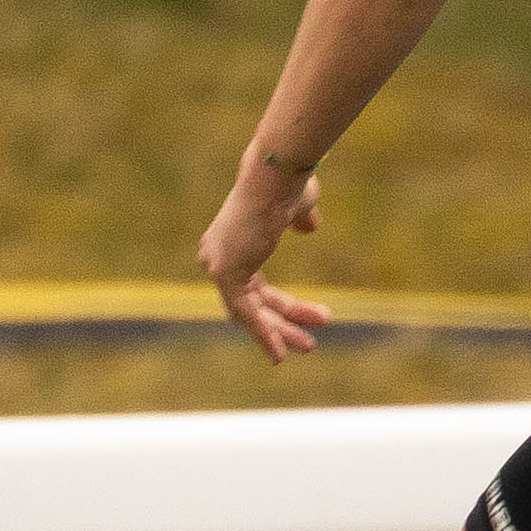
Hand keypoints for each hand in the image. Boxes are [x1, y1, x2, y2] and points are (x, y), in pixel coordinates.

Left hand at [203, 145, 330, 362]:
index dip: (284, 307)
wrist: (277, 177)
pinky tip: (278, 353)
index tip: (314, 318)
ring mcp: (217, 264)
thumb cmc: (288, 185)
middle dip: (284, 324)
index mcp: (231, 242)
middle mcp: (217, 255)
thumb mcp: (299, 207)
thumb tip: (310, 226)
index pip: (255, 288)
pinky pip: (244, 312)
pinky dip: (262, 333)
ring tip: (308, 346)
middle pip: (252, 303)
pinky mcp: (224, 273)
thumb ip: (300, 219)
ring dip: (278, 333)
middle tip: (310, 343)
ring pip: (248, 312)